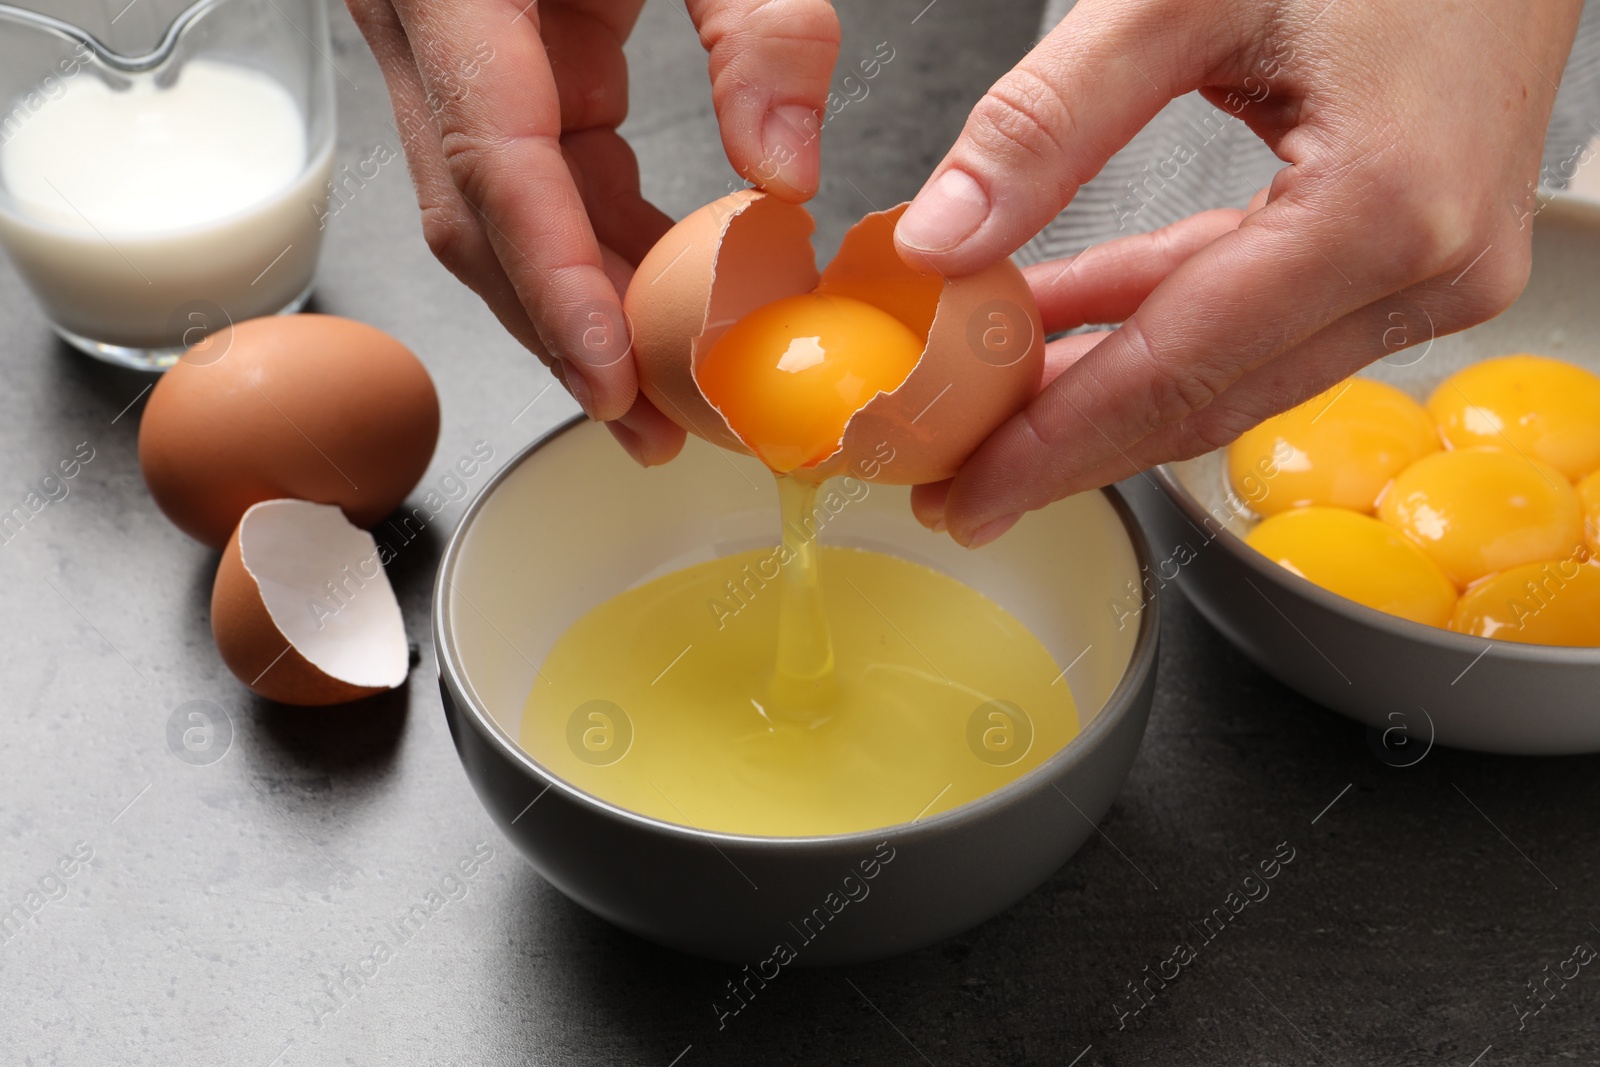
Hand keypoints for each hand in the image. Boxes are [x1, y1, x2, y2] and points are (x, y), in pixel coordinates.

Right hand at [345, 0, 840, 463]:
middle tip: (652, 428)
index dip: (553, 279)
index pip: (494, 158)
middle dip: (565, 334)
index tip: (611, 376)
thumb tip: (787, 179)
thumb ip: (757, 24)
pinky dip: (596, 254)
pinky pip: (534, 184)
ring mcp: (453, 58)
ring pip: (497, 220)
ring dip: (578, 315)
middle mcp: (430, 30)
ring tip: (661, 403)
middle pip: (482, 221)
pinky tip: (658, 311)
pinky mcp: (502, 72)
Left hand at [896, 0, 1583, 546]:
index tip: (970, 494)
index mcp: (1381, 207)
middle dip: (1072, 444)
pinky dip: (1163, 319)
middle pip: (1207, 398)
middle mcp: (1430, 265)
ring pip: (1233, 370)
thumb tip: (943, 241)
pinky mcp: (1422, 254)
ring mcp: (1438, 270)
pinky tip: (1070, 322)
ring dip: (1109, 380)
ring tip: (995, 396)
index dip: (1056, 446)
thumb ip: (1049, 121)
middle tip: (963, 481)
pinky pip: (1265, 318)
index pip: (1176, 372)